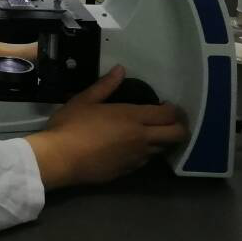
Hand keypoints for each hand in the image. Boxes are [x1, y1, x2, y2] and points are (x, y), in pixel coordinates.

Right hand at [25, 66, 187, 189]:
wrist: (62, 159)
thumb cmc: (71, 125)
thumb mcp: (84, 100)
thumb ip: (105, 86)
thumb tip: (121, 69)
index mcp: (132, 117)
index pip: (168, 115)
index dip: (173, 109)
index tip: (166, 105)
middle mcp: (142, 138)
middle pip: (177, 135)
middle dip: (179, 126)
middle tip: (168, 120)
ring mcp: (138, 157)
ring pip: (163, 149)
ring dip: (162, 140)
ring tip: (150, 132)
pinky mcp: (130, 171)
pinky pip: (146, 160)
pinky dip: (146, 152)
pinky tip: (130, 147)